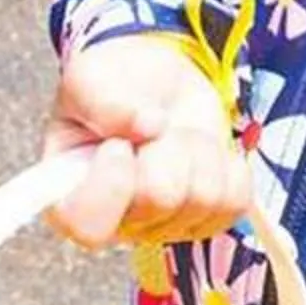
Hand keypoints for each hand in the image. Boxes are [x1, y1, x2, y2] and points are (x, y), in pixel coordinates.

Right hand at [41, 33, 249, 250]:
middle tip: (152, 126)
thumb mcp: (90, 78)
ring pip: (204, 197)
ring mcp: (165, 226)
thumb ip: (102, 100)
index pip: (88, 225)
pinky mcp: (207, 219)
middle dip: (166, 145)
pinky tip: (202, 151)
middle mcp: (117, 223)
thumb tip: (147, 126)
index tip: (118, 144)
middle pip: (161, 197)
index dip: (112, 184)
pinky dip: (228, 165)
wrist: (159, 83)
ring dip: (198, 149)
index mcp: (70, 198)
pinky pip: (234, 201)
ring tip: (176, 134)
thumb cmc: (114, 85)